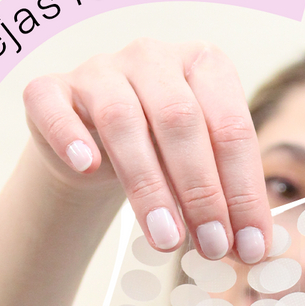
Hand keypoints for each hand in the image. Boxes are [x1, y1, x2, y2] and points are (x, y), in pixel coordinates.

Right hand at [22, 38, 270, 262]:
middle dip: (201, 192)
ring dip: (148, 186)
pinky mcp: (51, 90)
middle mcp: (154, 57)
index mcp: (205, 65)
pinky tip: (85, 166)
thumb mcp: (201, 168)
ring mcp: (99, 69)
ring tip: (166, 239)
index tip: (249, 245)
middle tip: (212, 246)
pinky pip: (54, 107)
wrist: (94, 147)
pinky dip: (69, 136)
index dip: (243, 190)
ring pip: (123, 120)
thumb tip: (254, 248)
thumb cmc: (161, 154)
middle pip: (180, 122)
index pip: (231, 128)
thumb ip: (226, 197)